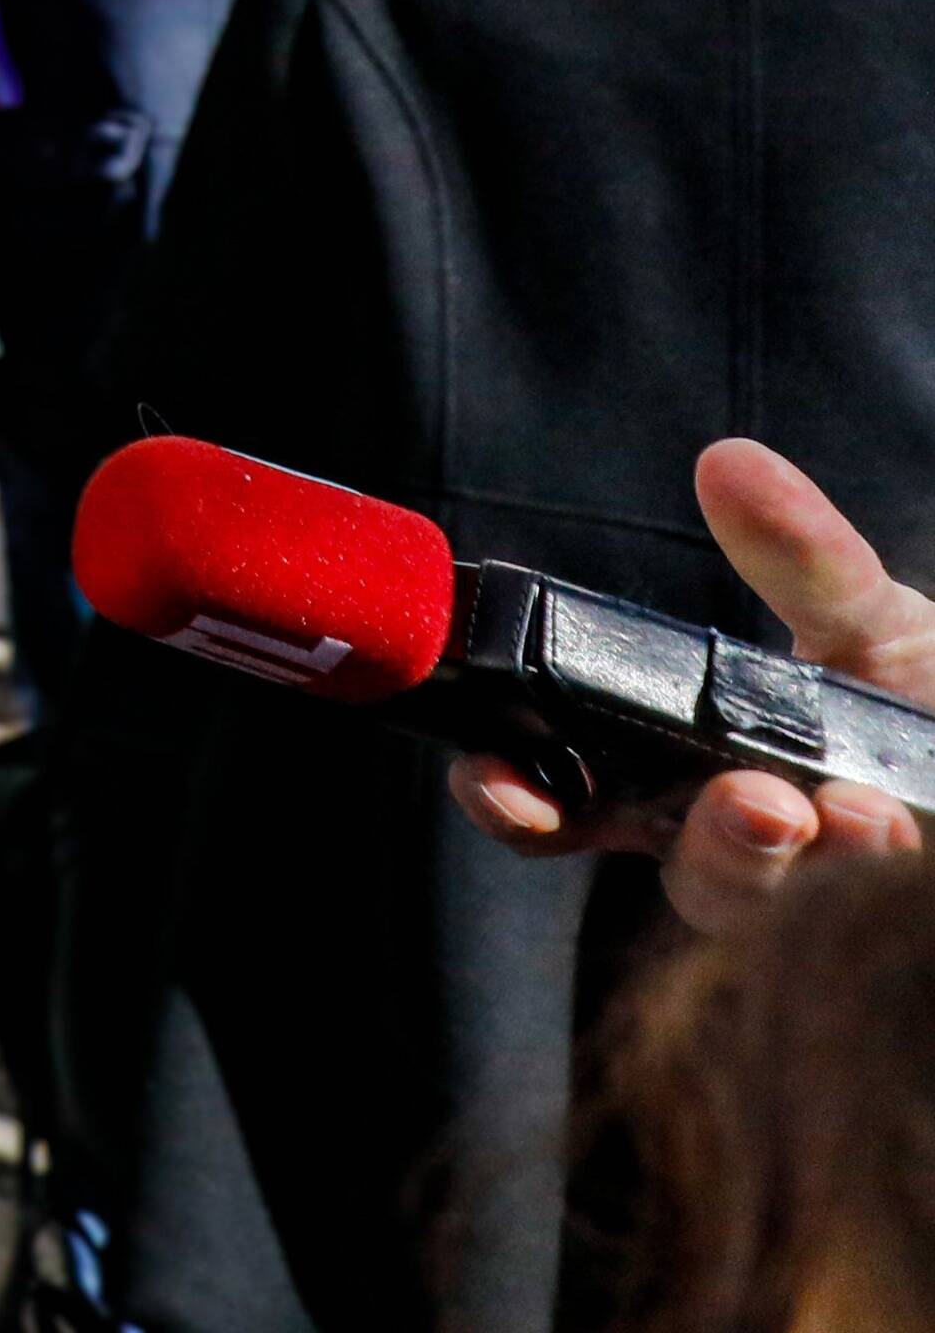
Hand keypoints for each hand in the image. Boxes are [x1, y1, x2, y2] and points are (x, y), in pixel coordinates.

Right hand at [453, 440, 934, 927]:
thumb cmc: (915, 695)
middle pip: (681, 880)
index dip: (516, 801)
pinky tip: (882, 823)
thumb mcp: (865, 614)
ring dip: (793, 865)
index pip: (564, 808)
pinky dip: (860, 876)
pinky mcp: (872, 923)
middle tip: (754, 804)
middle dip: (707, 849)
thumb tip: (727, 460)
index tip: (498, 779)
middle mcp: (731, 849)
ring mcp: (817, 902)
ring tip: (832, 811)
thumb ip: (798, 554)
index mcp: (677, 777)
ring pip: (770, 913)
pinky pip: (844, 932)